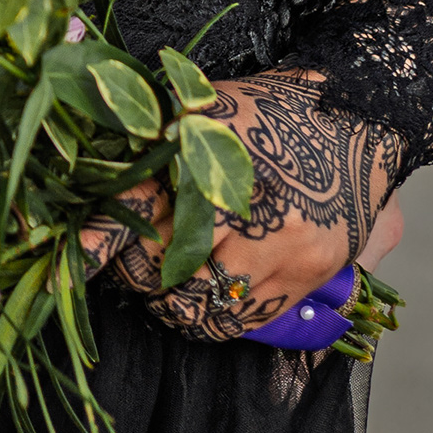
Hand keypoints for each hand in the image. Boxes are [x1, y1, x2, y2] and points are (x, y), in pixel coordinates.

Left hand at [80, 68, 403, 341]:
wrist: (353, 118)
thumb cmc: (266, 110)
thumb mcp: (200, 113)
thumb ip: (150, 146)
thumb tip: (89, 173)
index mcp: (211, 165)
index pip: (138, 216)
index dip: (102, 241)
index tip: (79, 256)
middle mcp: (247, 214)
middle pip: (166, 271)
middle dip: (139, 272)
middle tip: (130, 261)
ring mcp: (280, 251)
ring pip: (204, 308)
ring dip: (173, 303)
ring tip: (163, 285)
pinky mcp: (306, 277)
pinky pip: (246, 321)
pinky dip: (216, 317)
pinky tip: (205, 297)